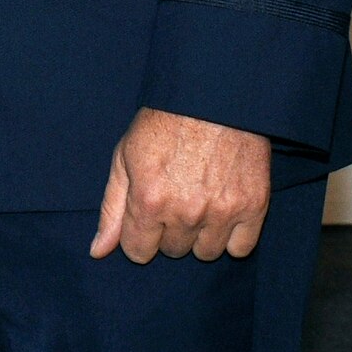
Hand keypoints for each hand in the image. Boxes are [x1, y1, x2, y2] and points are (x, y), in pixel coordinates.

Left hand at [90, 107, 269, 263]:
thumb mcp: (124, 159)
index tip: (145, 215)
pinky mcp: (254, 207)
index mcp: (149, 200)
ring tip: (198, 201)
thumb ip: (111, 209)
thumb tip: (97, 251)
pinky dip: (231, 236)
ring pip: (205, 253)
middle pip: (172, 251)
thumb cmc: (161, 125)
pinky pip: (240, 249)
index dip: (138, 235)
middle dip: (168, 230)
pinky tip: (222, 209)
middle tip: (174, 197)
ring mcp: (222, 212)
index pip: (138, 252)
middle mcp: (185, 212)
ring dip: (199, 234)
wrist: (211, 98)